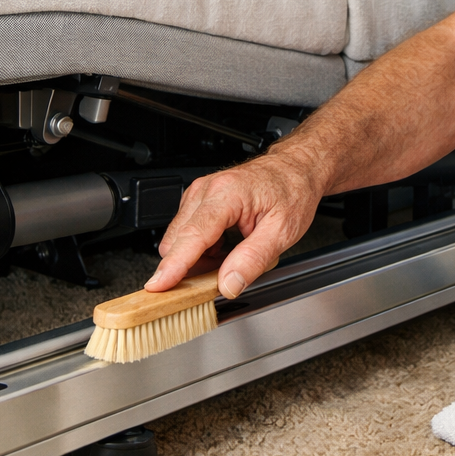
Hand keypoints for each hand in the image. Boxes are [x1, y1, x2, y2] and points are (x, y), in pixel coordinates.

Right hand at [144, 153, 317, 299]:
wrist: (296, 169)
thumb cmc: (293, 190)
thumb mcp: (283, 230)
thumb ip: (253, 260)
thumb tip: (228, 284)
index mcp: (227, 194)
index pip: (192, 236)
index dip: (174, 265)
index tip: (158, 286)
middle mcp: (206, 190)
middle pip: (178, 241)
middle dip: (192, 266)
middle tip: (225, 274)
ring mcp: (200, 194)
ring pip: (179, 239)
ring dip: (198, 257)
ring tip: (233, 254)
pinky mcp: (199, 200)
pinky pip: (188, 233)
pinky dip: (202, 248)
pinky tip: (226, 247)